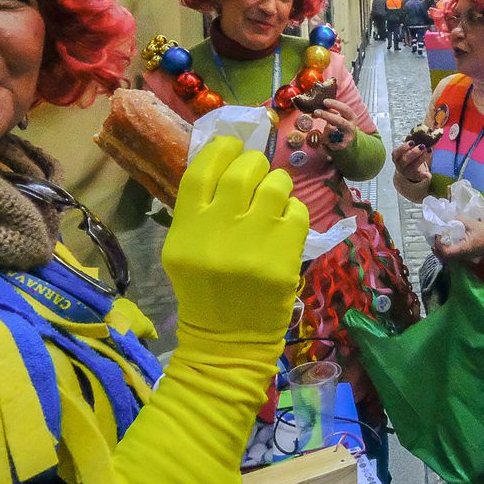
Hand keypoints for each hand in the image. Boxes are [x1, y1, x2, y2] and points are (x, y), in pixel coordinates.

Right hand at [161, 136, 307, 337]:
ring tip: (274, 200)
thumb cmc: (205, 290)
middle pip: (243, 169)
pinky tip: (285, 227)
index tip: (233, 145)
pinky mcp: (283, 255)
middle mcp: (218, 229)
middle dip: (255, 164)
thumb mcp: (184, 249)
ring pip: (276, 184)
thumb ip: (200, 209)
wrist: (228, 339)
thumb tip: (226, 163)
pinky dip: (294, 212)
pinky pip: (298, 211)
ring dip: (278, 185)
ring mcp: (253, 241)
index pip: (202, 169)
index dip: (221, 148)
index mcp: (186, 227)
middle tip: (258, 173)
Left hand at [313, 98, 356, 151]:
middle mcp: (351, 127)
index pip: (345, 109)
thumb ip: (331, 111)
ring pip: (332, 131)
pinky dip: (323, 139)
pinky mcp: (342, 146)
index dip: (335, 104)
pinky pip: (328, 140)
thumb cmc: (340, 126)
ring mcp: (347, 137)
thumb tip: (317, 104)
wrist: (348, 142)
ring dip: (324, 129)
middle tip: (316, 112)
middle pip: (339, 121)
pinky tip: (325, 140)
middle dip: (326, 115)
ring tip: (321, 132)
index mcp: (351, 117)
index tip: (324, 101)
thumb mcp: (339, 117)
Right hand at [390, 139, 431, 183]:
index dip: (403, 148)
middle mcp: (400, 165)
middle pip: (405, 159)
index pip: (396, 153)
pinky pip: (419, 176)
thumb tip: (429, 130)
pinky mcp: (415, 176)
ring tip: (429, 151)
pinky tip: (429, 174)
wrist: (407, 171)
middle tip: (422, 146)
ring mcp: (407, 171)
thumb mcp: (408, 149)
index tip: (412, 142)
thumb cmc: (409, 156)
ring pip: (413, 166)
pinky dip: (424, 175)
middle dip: (414, 152)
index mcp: (397, 157)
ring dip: (422, 158)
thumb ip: (415, 141)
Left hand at [431, 218, 483, 262]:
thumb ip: (458, 220)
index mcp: (463, 249)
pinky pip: (452, 256)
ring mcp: (463, 258)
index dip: (438, 244)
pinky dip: (446, 250)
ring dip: (440, 250)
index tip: (437, 235)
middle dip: (436, 248)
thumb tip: (446, 217)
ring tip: (438, 239)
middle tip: (434, 237)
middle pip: (444, 257)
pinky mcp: (465, 256)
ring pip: (447, 258)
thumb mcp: (471, 223)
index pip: (446, 252)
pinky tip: (446, 242)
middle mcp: (462, 256)